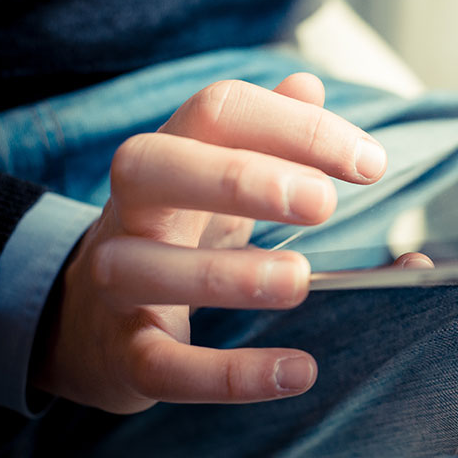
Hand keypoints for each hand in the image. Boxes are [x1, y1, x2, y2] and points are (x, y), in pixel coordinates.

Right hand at [30, 73, 388, 413]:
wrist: (87, 321)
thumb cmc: (179, 231)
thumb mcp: (219, 176)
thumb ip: (269, 132)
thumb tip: (308, 82)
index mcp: (172, 153)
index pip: (220, 110)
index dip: (295, 126)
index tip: (370, 164)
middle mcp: (134, 207)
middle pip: (157, 167)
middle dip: (240, 178)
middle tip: (323, 203)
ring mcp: (118, 281)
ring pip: (145, 268)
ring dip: (228, 275)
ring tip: (301, 280)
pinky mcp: (125, 356)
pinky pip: (163, 366)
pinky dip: (227, 375)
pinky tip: (297, 371)